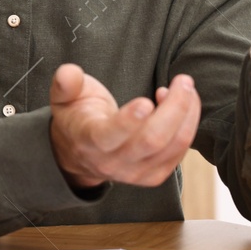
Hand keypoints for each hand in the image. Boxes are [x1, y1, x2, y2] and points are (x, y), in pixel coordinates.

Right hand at [48, 64, 201, 189]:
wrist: (80, 151)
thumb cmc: (77, 116)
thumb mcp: (63, 97)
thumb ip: (65, 83)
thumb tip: (68, 73)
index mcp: (88, 141)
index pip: (108, 136)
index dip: (128, 121)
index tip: (145, 101)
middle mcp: (111, 163)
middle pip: (151, 141)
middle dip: (174, 109)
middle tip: (183, 81)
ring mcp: (134, 174)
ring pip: (171, 147)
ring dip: (187, 114)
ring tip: (185, 87)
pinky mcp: (153, 176)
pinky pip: (179, 153)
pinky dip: (187, 126)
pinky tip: (181, 105)